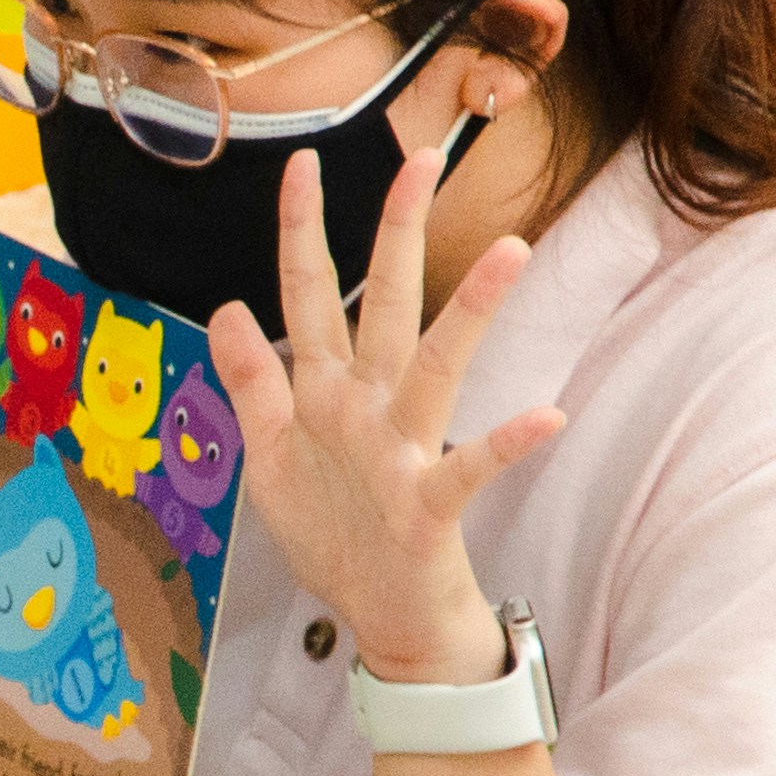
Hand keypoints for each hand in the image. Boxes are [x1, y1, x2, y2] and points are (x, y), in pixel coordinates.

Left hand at [206, 137, 568, 686]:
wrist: (382, 617)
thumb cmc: (334, 533)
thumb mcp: (269, 456)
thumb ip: (252, 384)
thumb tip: (228, 308)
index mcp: (323, 391)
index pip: (309, 295)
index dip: (299, 231)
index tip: (299, 163)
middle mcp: (368, 405)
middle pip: (385, 302)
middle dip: (398, 232)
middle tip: (420, 159)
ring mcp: (402, 449)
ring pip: (438, 366)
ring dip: (472, 311)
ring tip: (512, 250)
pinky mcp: (428, 504)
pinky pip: (470, 467)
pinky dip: (507, 442)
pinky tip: (548, 414)